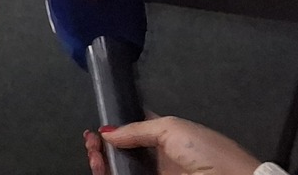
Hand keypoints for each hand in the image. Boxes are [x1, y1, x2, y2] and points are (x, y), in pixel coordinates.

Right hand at [84, 118, 261, 174]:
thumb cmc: (206, 151)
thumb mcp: (172, 129)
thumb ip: (137, 129)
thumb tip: (108, 131)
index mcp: (168, 136)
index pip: (135, 130)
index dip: (115, 128)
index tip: (98, 127)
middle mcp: (160, 157)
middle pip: (124, 151)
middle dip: (104, 146)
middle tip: (91, 141)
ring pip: (122, 170)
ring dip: (103, 161)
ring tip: (93, 153)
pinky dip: (110, 174)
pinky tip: (100, 166)